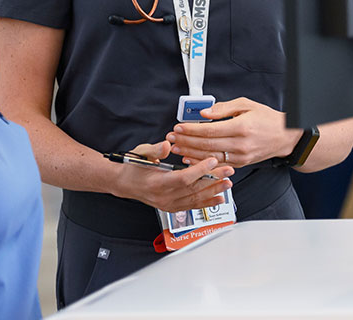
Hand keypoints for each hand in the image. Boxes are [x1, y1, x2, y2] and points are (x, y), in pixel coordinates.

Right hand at [113, 140, 234, 212]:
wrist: (123, 183)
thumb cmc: (133, 167)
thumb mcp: (141, 153)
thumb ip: (155, 150)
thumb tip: (166, 145)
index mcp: (157, 182)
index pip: (183, 178)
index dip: (200, 170)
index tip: (213, 160)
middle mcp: (164, 196)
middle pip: (193, 189)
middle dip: (213, 180)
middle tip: (228, 171)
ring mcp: (168, 204)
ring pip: (195, 199)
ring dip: (213, 192)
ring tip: (228, 184)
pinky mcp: (172, 207)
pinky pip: (192, 206)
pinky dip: (206, 203)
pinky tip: (218, 198)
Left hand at [167, 98, 301, 167]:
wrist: (285, 136)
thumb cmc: (268, 119)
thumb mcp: (246, 105)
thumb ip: (223, 108)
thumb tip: (205, 113)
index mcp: (240, 127)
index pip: (208, 130)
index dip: (191, 129)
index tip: (178, 127)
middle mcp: (240, 144)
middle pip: (205, 144)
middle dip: (185, 141)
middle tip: (172, 138)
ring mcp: (240, 156)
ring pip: (209, 157)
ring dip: (190, 153)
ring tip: (176, 149)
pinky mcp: (240, 164)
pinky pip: (217, 165)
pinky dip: (202, 162)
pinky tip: (191, 159)